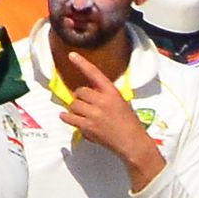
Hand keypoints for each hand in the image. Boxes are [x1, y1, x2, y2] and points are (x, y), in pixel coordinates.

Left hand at [60, 52, 164, 190]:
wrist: (132, 142)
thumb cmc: (129, 122)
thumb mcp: (120, 102)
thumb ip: (105, 95)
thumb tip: (87, 94)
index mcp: (112, 92)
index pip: (94, 74)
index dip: (82, 63)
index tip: (72, 55)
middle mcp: (102, 101)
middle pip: (80, 92)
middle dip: (80, 97)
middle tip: (85, 104)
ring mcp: (94, 114)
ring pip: (74, 104)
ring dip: (75, 108)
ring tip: (81, 114)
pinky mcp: (88, 127)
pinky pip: (70, 118)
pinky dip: (66, 117)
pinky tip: (66, 116)